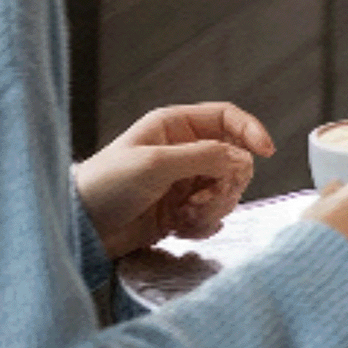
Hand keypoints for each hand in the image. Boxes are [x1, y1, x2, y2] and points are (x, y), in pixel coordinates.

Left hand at [74, 101, 273, 257]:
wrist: (81, 228)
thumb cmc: (107, 185)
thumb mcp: (156, 164)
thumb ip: (205, 157)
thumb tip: (243, 159)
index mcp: (176, 126)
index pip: (227, 118)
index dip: (251, 130)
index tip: (266, 151)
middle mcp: (184, 151)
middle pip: (234, 159)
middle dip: (227, 183)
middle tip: (205, 199)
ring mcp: (183, 183)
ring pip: (226, 190)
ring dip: (213, 207)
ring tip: (186, 217)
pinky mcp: (180, 212)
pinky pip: (211, 216)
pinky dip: (203, 225)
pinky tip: (181, 229)